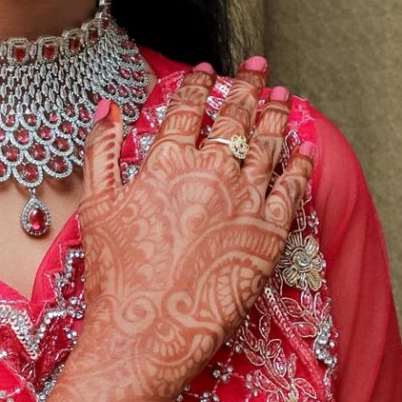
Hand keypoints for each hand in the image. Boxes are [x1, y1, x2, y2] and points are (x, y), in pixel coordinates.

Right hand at [74, 57, 313, 401]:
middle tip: (260, 67)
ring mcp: (245, 202)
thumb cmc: (114, 277)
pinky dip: (301, 164)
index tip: (208, 70)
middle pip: (236, 119)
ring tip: (285, 97)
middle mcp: (211, 173)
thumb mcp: (96, 207)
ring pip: (269, 145)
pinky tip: (305, 148)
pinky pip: (293, 189)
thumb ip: (101, 150)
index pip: (189, 110)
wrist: (148, 334)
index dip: (200, 86)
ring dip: (278, 116)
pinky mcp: (270, 234)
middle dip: (249, 87)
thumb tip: (106, 105)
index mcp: (167, 162)